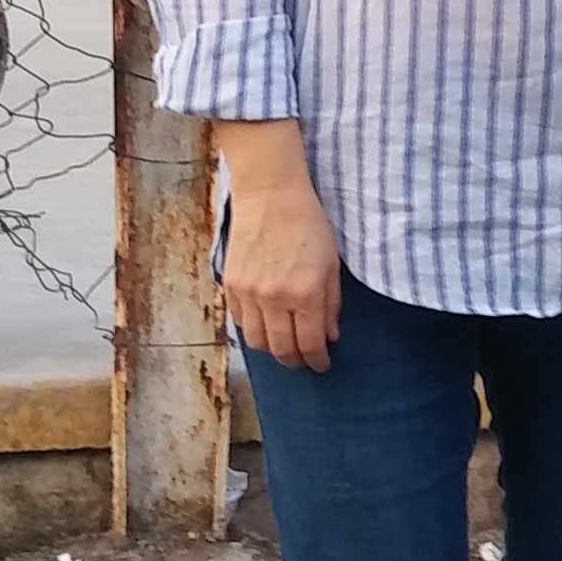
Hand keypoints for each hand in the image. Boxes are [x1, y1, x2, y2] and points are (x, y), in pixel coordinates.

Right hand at [219, 124, 344, 370]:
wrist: (270, 196)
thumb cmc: (308, 225)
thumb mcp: (331, 264)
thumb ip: (331, 304)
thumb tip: (330, 337)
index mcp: (305, 293)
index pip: (310, 345)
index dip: (318, 360)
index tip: (322, 364)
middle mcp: (275, 299)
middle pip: (281, 350)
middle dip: (295, 361)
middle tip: (304, 359)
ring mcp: (249, 294)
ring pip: (257, 342)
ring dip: (272, 350)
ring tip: (284, 345)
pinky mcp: (230, 286)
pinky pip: (240, 322)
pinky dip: (253, 330)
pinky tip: (266, 324)